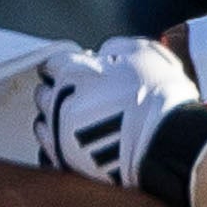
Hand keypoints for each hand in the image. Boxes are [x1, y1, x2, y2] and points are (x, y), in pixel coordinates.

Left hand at [35, 34, 206, 196]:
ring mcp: (57, 133)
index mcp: (73, 73)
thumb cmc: (158, 92)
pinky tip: (76, 139)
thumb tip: (102, 54)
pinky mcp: (62, 159)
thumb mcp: (143, 52)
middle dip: (58, 91)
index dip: (66, 64)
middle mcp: (57, 102)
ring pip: (41, 122)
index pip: (52, 63)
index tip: (76, 69)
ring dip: (55, 119)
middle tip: (81, 95)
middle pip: (43, 93)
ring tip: (80, 120)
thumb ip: (115, 48)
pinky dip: (57, 143)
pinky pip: (46, 149)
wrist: (165, 139)